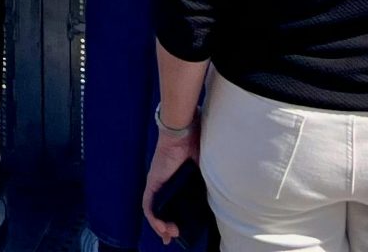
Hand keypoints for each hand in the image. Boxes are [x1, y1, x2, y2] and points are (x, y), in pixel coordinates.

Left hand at [142, 126, 199, 242]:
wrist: (185, 132)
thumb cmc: (197, 145)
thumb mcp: (204, 171)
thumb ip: (206, 184)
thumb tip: (219, 199)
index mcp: (178, 181)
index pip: (173, 205)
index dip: (176, 219)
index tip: (180, 232)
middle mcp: (165, 184)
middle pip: (162, 210)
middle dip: (166, 227)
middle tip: (175, 235)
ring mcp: (157, 183)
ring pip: (154, 210)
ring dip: (160, 225)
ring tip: (169, 234)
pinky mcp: (153, 182)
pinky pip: (148, 205)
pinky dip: (153, 217)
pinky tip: (160, 227)